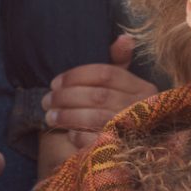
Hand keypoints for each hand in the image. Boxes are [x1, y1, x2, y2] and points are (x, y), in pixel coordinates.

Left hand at [43, 35, 159, 150]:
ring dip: (67, 116)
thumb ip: (121, 64)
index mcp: (144, 88)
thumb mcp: (128, 87)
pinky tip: (69, 135)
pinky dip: (80, 137)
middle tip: (46, 101)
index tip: (54, 82)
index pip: (106, 74)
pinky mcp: (124, 151)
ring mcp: (135, 131)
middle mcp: (142, 108)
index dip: (76, 76)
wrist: (144, 152)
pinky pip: (97, 141)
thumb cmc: (128, 113)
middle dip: (66, 97)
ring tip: (50, 117)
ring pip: (95, 117)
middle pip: (98, 95)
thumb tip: (124, 37)